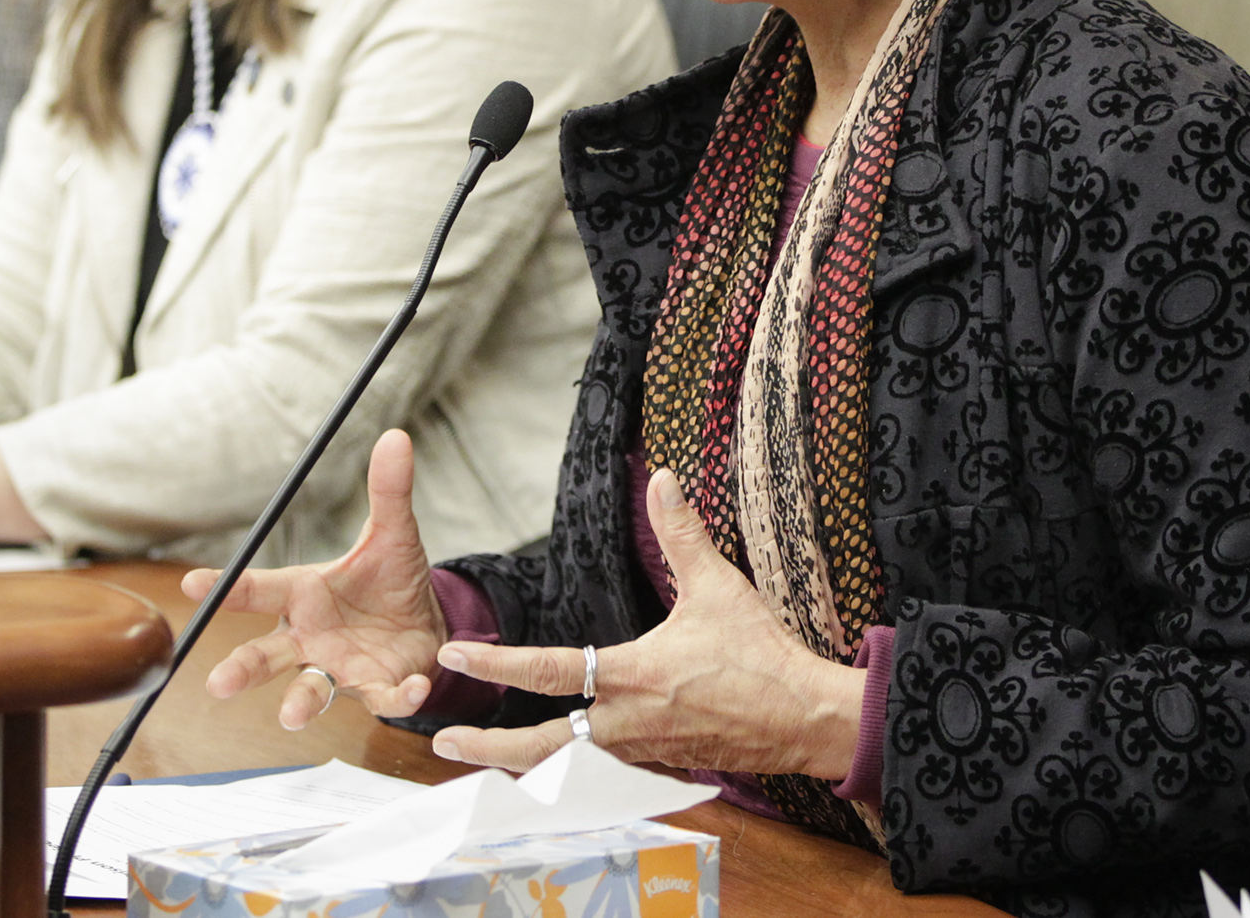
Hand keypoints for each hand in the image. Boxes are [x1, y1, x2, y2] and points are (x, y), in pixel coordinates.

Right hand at [187, 430, 447, 729]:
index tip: (191, 585)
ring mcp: (338, 666)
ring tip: (289, 716)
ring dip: (298, 703)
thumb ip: (388, 491)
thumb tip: (397, 436)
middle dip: (241, 668)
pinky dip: (397, 696)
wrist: (425, 622)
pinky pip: (382, 697)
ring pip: (309, 688)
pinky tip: (413, 688)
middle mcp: (310, 637)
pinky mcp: (375, 688)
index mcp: (305, 594)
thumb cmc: (391, 580)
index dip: (224, 586)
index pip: (257, 589)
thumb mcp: (393, 533)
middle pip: (266, 654)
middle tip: (219, 683)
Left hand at [429, 469, 866, 779]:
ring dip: (525, 761)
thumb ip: (682, 534)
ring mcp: (643, 752)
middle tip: (443, 744)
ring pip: (569, 763)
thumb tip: (662, 478)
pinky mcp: (661, 766)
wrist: (806, 718)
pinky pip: (605, 771)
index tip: (455, 656)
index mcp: (633, 677)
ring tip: (484, 756)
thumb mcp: (719, 587)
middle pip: (542, 747)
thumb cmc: (762, 654)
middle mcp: (628, 723)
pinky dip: (572, 769)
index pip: (548, 671)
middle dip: (488, 750)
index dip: (496, 663)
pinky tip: (555, 763)